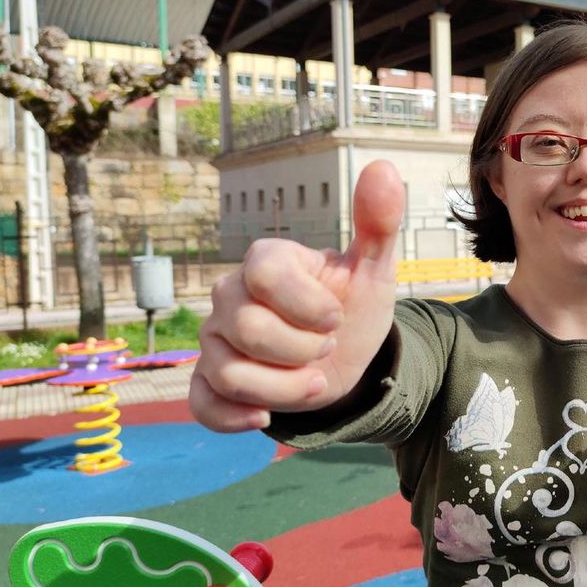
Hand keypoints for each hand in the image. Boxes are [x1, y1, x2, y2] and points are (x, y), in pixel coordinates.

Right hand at [189, 161, 405, 431]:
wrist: (344, 360)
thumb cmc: (351, 307)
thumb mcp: (373, 270)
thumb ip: (378, 222)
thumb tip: (384, 167)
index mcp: (264, 263)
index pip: (265, 275)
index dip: (307, 305)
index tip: (336, 318)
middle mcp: (229, 297)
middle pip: (249, 330)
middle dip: (302, 351)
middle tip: (326, 349)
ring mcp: (214, 341)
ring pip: (231, 373)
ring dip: (285, 390)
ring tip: (313, 381)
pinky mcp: (209, 383)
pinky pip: (202, 403)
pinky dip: (233, 416)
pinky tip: (264, 418)